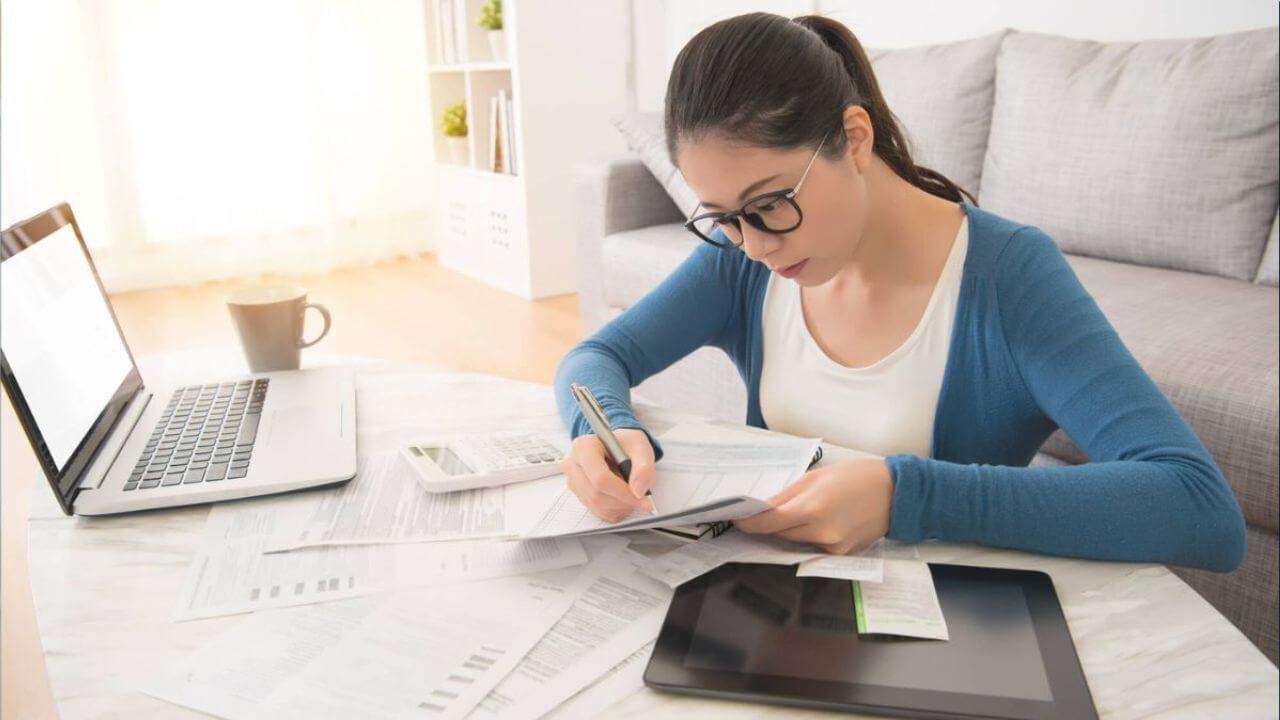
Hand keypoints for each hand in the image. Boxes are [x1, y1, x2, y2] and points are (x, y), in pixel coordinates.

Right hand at [560, 428, 656, 522]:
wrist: (619, 448)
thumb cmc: (626, 445)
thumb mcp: (641, 448)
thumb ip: (644, 468)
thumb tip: (638, 491)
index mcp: (584, 447)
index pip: (600, 478)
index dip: (622, 491)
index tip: (641, 497)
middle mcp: (573, 464)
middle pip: (596, 494)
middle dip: (622, 500)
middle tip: (642, 498)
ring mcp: (573, 481)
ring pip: (597, 505)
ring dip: (620, 506)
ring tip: (632, 492)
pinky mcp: (579, 495)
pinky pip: (598, 512)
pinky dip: (616, 509)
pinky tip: (623, 497)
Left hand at [734, 458, 893, 553]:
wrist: (895, 492)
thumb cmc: (856, 477)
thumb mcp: (815, 477)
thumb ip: (785, 496)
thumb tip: (761, 508)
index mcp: (812, 509)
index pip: (768, 523)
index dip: (748, 522)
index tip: (735, 518)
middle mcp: (821, 533)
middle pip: (780, 534)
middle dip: (768, 525)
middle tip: (757, 513)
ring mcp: (832, 548)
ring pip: (795, 542)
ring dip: (788, 531)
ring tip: (791, 513)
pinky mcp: (841, 555)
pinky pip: (813, 547)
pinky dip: (808, 536)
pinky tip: (815, 521)